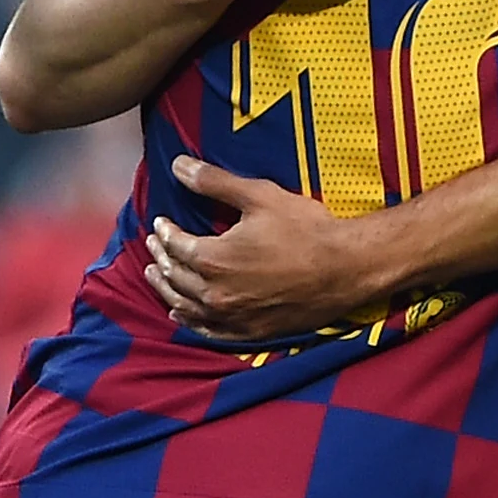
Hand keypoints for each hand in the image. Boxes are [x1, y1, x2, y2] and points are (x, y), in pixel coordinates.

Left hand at [143, 155, 391, 341]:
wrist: (345, 268)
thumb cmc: (305, 229)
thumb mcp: (258, 196)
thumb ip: (214, 182)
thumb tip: (178, 166)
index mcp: (212, 258)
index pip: (175, 246)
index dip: (164, 232)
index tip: (160, 223)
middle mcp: (215, 293)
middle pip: (176, 276)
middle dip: (161, 258)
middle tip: (152, 246)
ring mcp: (232, 317)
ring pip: (186, 306)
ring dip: (167, 290)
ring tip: (154, 276)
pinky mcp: (250, 332)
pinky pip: (209, 331)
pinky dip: (190, 322)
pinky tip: (181, 315)